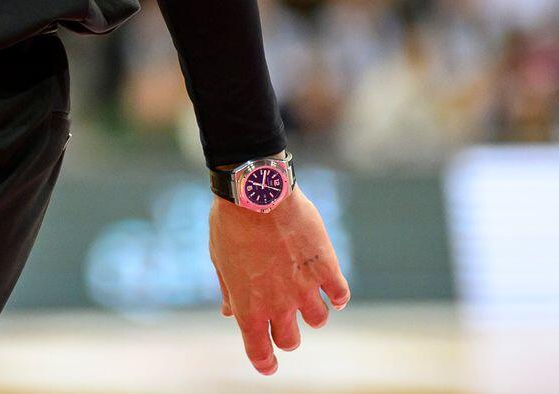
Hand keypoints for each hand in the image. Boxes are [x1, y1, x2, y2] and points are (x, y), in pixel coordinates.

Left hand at [209, 186, 349, 376]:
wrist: (256, 193)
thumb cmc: (230, 223)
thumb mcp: (219, 258)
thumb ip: (229, 289)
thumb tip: (228, 312)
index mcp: (248, 305)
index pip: (259, 349)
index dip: (264, 362)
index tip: (268, 366)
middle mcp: (278, 304)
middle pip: (290, 340)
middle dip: (287, 335)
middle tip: (285, 322)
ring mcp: (305, 288)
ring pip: (318, 320)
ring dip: (312, 312)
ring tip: (305, 294)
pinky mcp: (326, 268)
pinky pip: (340, 295)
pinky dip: (336, 295)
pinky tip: (331, 286)